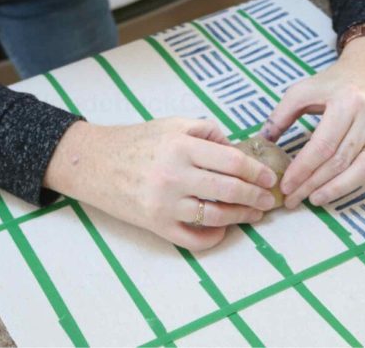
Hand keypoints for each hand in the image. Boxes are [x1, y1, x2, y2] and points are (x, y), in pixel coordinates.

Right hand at [44, 117, 278, 250]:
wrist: (94, 162)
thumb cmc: (136, 141)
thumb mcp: (172, 124)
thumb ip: (206, 131)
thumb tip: (236, 149)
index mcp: (181, 146)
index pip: (233, 161)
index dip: (257, 171)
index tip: (269, 178)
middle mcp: (174, 175)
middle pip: (230, 189)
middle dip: (256, 197)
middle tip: (268, 200)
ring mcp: (165, 203)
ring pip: (217, 216)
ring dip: (241, 217)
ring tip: (252, 214)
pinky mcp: (156, 225)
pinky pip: (193, 239)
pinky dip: (213, 237)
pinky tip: (223, 229)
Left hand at [260, 36, 364, 222]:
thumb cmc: (334, 81)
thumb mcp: (304, 89)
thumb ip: (281, 114)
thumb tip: (262, 141)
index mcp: (345, 103)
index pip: (321, 146)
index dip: (302, 169)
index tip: (286, 185)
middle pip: (340, 161)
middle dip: (313, 184)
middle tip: (293, 200)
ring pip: (364, 168)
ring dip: (340, 189)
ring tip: (317, 201)